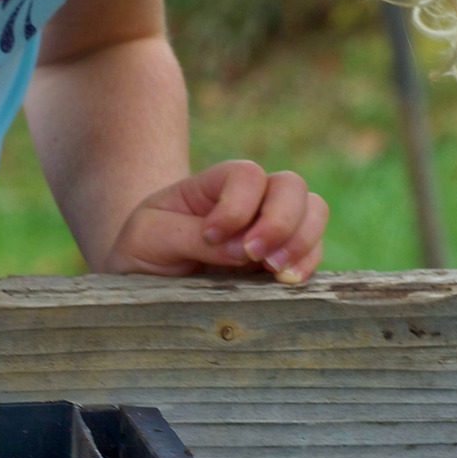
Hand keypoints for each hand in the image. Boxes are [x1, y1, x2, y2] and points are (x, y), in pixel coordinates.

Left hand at [105, 159, 326, 284]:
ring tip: (275, 272)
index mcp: (214, 185)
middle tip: (255, 255)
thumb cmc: (143, 251)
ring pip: (313, 212)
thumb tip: (245, 251)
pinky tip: (286, 283)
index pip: (246, 174)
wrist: (146, 283)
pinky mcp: (281, 261)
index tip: (209, 236)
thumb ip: (189, 237)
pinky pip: (313, 251)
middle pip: (291, 186)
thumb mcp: (148, 237)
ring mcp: (271, 229)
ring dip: (302, 240)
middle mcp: (250, 201)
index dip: (236, 204)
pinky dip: (307, 263)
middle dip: (280, 220)